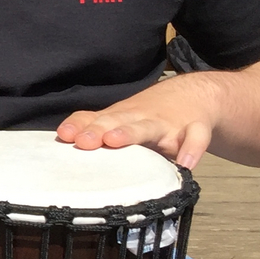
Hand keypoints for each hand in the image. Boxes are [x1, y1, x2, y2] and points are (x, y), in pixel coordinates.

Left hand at [57, 76, 222, 168]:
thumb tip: (63, 140)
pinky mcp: (194, 130)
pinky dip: (192, 150)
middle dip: (98, 130)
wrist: (195, 94)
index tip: (65, 135)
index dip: (80, 126)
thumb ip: (94, 126)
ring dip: (131, 133)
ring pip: (147, 127)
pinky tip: (186, 164)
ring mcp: (166, 124)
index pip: (95, 119)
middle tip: (84, 140)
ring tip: (115, 141)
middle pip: (116, 121)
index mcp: (120, 117)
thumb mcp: (121, 118)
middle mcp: (139, 118)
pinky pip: (196, 138)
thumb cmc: (147, 115)